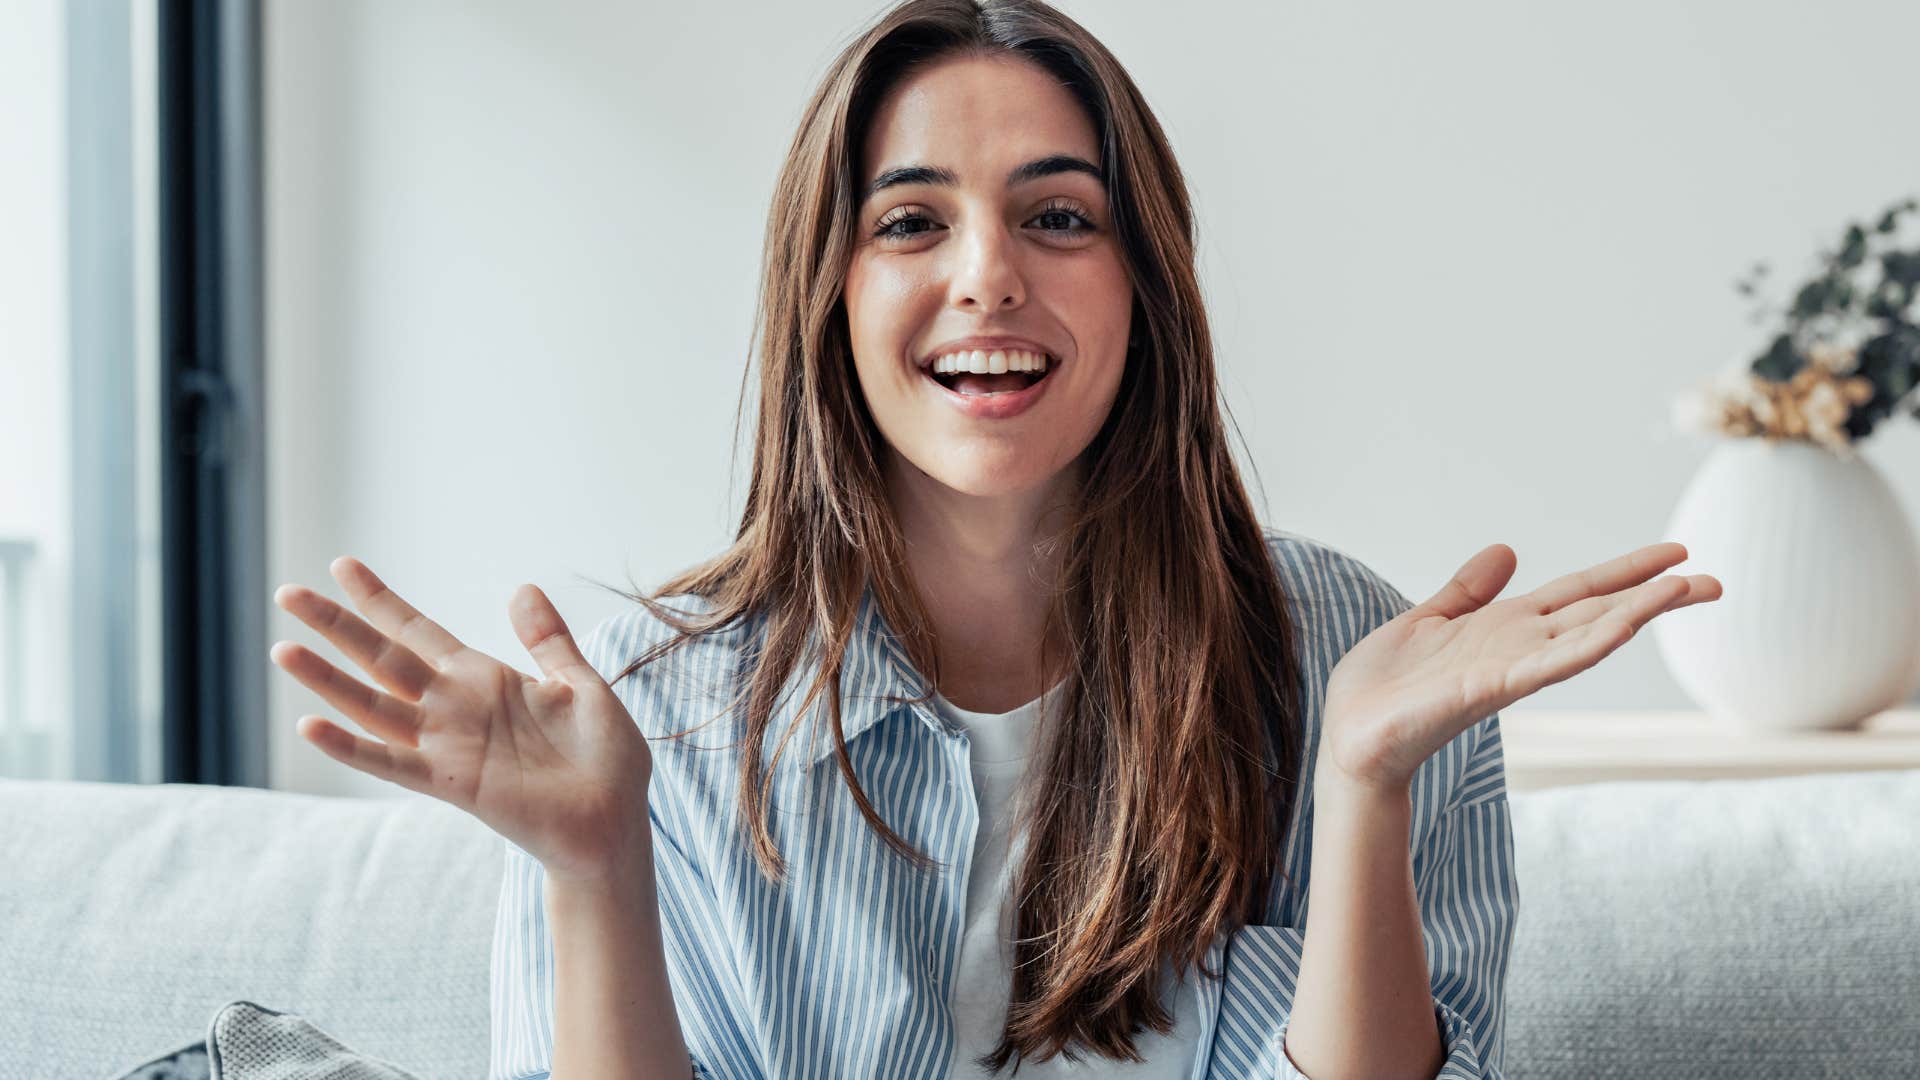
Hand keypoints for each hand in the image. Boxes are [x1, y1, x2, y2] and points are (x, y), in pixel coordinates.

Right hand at [269, 557, 653, 883]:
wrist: (616, 822)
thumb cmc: (604, 760)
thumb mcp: (580, 686)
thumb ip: (548, 641)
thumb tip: (522, 588)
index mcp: (484, 681)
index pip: (419, 631)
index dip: (381, 601)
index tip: (342, 566)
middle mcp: (455, 709)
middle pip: (383, 658)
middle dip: (337, 626)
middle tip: (287, 594)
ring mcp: (449, 746)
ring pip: (374, 705)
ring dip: (328, 681)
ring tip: (283, 650)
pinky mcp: (454, 783)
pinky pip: (392, 762)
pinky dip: (352, 746)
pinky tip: (311, 726)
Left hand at [1318, 541, 1722, 792]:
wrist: (1351, 736)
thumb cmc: (1384, 687)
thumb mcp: (1428, 620)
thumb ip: (1468, 590)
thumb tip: (1507, 550)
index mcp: (1505, 627)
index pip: (1581, 593)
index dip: (1626, 573)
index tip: (1678, 554)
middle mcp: (1518, 647)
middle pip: (1600, 613)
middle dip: (1656, 596)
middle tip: (1718, 580)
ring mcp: (1508, 669)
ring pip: (1586, 636)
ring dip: (1637, 613)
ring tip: (1687, 588)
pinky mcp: (1486, 689)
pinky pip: (1545, 665)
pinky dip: (1584, 646)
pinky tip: (1622, 626)